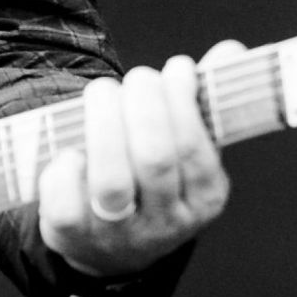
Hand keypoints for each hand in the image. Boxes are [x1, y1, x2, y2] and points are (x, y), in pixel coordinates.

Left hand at [38, 40, 245, 278]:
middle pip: (154, 159)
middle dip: (142, 105)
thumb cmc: (154, 176)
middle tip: (138, 78)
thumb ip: (205, 98)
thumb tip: (230, 51)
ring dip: (104, 123)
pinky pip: (66, 205)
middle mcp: (166, 223)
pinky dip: (65, 169)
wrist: (114, 245)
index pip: (193, 147)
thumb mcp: (188, 146)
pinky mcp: (75, 238)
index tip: (177, 67)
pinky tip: (72, 148)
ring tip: (104, 93)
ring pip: (112, 181)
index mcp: (204, 198)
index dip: (182, 99)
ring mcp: (119, 234)